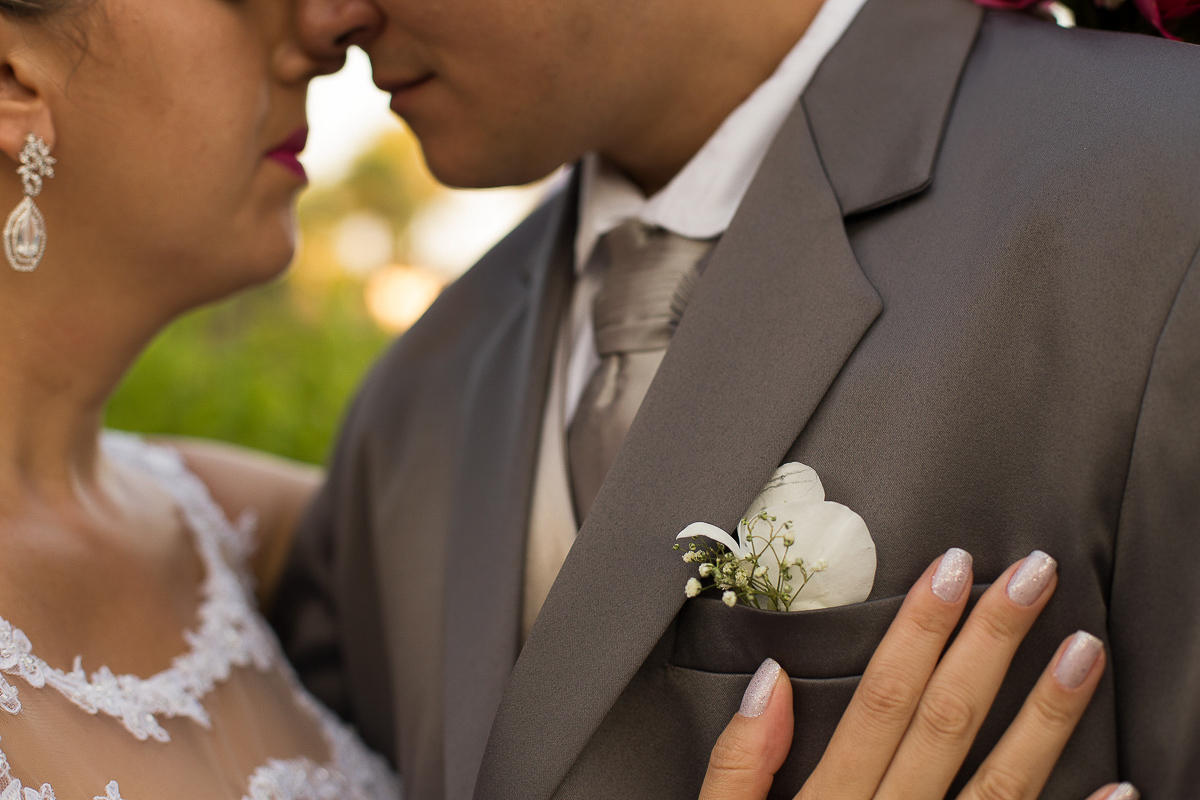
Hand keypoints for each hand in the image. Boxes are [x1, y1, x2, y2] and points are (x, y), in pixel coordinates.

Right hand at [697, 549, 1137, 799]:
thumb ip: (739, 765)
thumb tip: (769, 681)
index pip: (885, 700)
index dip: (919, 630)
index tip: (953, 570)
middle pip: (947, 723)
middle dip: (991, 643)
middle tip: (1033, 575)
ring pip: (1003, 787)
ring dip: (1047, 717)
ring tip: (1083, 651)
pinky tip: (1124, 790)